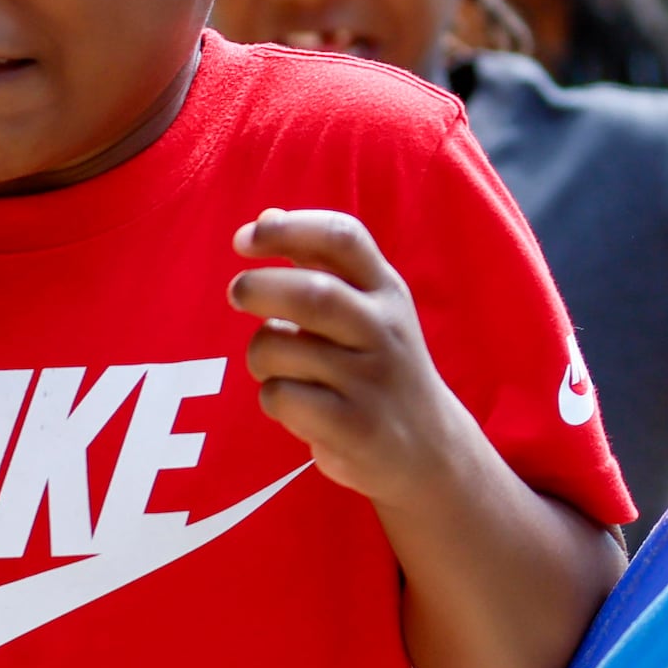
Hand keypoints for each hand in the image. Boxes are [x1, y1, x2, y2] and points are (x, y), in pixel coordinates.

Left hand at [230, 209, 478, 505]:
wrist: (430, 449)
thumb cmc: (380, 367)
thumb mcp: (370, 308)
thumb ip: (322, 264)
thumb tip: (265, 217)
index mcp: (387, 291)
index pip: (343, 238)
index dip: (287, 228)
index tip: (245, 239)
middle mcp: (385, 330)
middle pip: (312, 293)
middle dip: (259, 287)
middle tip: (237, 293)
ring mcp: (371, 380)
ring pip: (283, 348)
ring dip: (260, 354)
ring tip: (274, 365)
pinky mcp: (354, 426)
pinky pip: (282, 397)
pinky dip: (272, 398)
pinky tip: (296, 405)